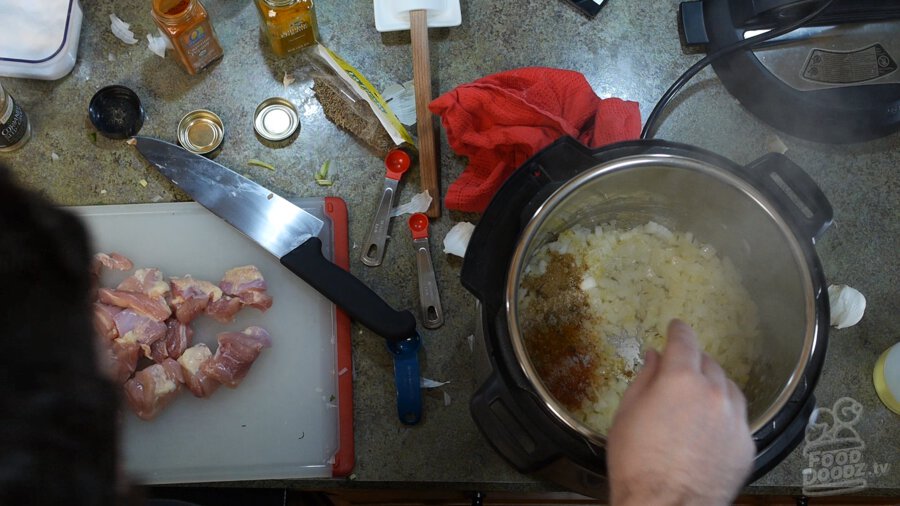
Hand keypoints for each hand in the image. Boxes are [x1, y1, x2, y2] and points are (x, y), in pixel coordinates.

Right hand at [607, 320, 754, 505]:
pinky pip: (738, 417)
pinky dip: (725, 414)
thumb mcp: (627, 414)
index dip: (678, 330)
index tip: (676, 326)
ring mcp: (734, 419)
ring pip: (728, 387)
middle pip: (709, 363)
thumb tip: (655, 358)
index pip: (684, 341)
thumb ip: (645, 379)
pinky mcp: (746, 444)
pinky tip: (709, 426)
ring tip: (697, 398)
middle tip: (680, 372)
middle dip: (694, 362)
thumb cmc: (637, 464)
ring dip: (713, 385)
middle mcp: (713, 393)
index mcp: (681, 379)